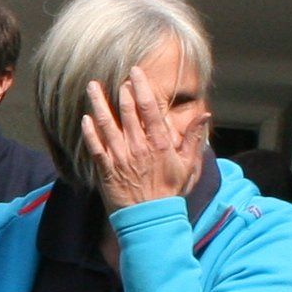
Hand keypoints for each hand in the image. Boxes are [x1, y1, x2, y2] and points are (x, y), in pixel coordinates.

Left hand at [84, 64, 189, 210]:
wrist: (151, 219)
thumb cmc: (170, 192)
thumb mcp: (188, 165)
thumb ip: (194, 138)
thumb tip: (205, 114)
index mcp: (159, 143)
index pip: (149, 109)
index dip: (141, 88)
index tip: (135, 72)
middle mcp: (138, 147)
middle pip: (127, 112)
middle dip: (121, 92)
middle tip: (116, 78)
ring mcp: (120, 157)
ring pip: (107, 125)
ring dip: (99, 104)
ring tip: (92, 87)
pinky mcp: (106, 169)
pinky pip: (95, 146)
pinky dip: (89, 131)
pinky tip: (85, 118)